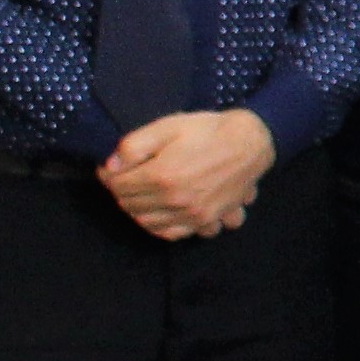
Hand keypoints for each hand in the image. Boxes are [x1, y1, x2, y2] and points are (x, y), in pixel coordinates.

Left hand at [100, 108, 274, 240]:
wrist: (251, 143)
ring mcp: (192, 214)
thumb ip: (134, 145)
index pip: (117, 185)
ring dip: (138, 211)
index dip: (109, 175)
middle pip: (130, 206)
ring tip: (143, 195)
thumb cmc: (208, 130)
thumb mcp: (168, 126)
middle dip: (122, 192)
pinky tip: (164, 212)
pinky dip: (162, 227)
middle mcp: (174, 201)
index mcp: (161, 176)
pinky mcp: (206, 220)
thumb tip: (110, 165)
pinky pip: (174, 234)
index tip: (111, 168)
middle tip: (127, 178)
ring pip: (148, 223)